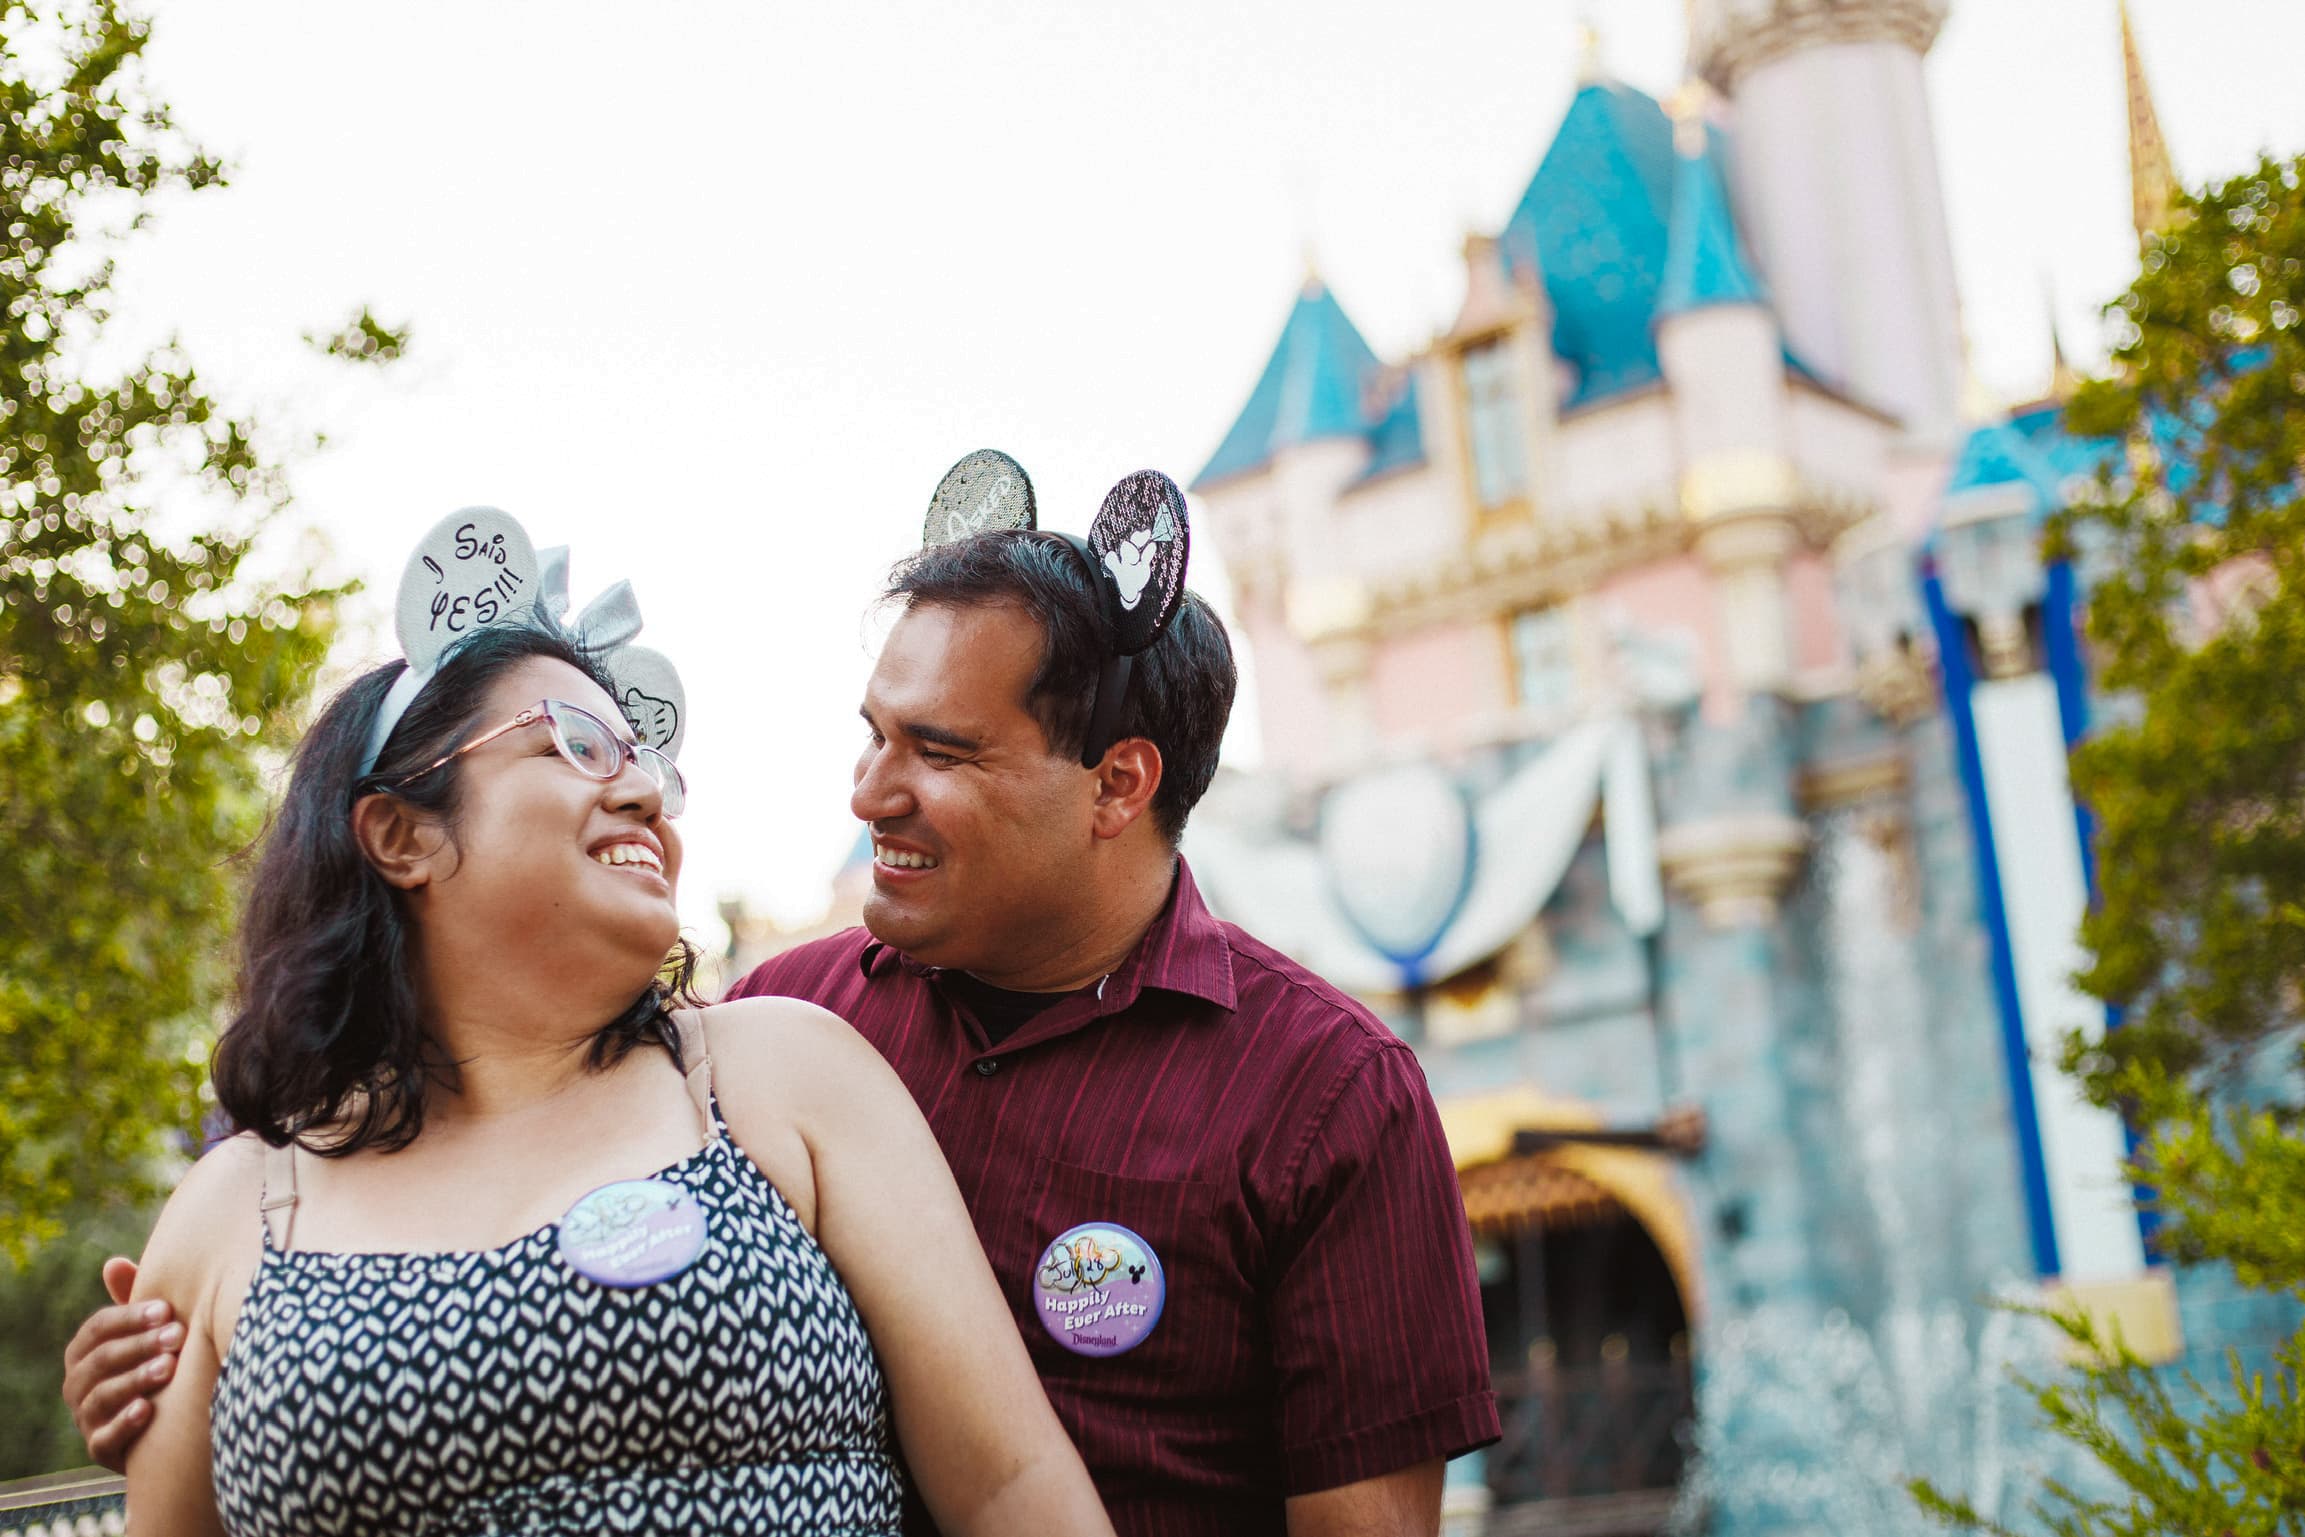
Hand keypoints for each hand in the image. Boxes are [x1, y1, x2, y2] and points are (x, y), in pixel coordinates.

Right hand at [61, 1258, 178, 1472]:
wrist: (167, 1426)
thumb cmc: (156, 1361)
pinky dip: (124, 1424)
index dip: (130, 1318)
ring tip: (167, 1368)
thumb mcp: (149, 1332)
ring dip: (135, 1380)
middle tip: (178, 1335)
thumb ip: (135, 1300)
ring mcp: (86, 1419)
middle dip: (139, 1345)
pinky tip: (148, 1409)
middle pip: (101, 1360)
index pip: (98, 1329)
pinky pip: (105, 1439)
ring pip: (102, 1397)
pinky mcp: (100, 1450)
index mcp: (85, 1352)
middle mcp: (77, 1385)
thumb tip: (114, 1263)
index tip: (167, 1310)